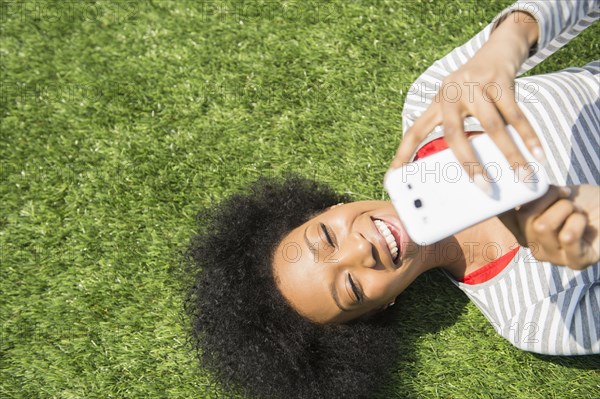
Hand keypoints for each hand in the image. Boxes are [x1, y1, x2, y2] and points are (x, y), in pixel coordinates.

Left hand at [390, 12, 542, 193]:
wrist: (497, 49)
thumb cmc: (476, 89)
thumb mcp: (461, 106)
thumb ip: (463, 133)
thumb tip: (476, 175)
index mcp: (436, 104)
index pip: (414, 132)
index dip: (401, 156)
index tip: (390, 181)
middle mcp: (451, 94)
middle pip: (454, 134)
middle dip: (468, 164)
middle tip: (483, 188)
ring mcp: (474, 85)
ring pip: (492, 126)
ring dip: (509, 154)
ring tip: (522, 177)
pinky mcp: (499, 80)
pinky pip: (516, 114)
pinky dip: (529, 136)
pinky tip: (537, 155)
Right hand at [500, 185, 599, 269]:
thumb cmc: (583, 202)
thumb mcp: (551, 192)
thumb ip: (531, 194)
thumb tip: (515, 185)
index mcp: (522, 228)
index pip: (502, 215)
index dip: (510, 199)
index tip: (522, 185)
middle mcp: (532, 245)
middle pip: (524, 217)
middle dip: (550, 199)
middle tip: (567, 199)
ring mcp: (552, 257)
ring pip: (542, 226)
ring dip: (567, 210)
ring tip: (578, 213)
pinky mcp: (575, 262)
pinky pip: (566, 237)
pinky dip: (578, 222)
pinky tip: (586, 225)